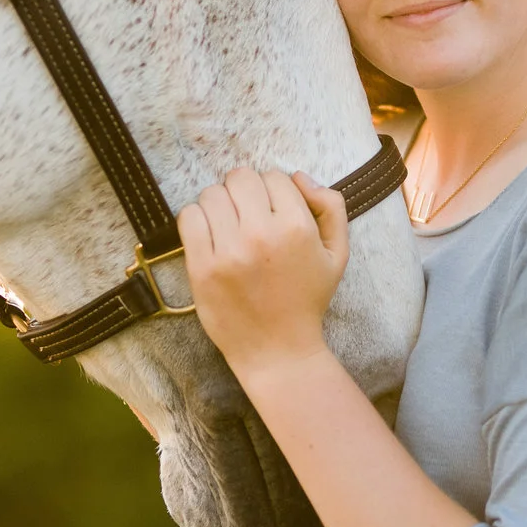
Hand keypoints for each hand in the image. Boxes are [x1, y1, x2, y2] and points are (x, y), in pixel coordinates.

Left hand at [178, 168, 348, 372]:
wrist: (278, 350)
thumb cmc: (307, 300)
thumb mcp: (337, 254)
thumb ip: (330, 207)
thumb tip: (299, 176)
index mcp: (297, 227)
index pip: (274, 176)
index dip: (272, 190)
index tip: (271, 212)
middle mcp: (261, 234)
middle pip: (240, 178)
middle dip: (244, 191)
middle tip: (246, 215)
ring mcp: (228, 251)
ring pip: (212, 193)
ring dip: (219, 204)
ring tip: (228, 226)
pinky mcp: (202, 267)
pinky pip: (189, 218)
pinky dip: (197, 220)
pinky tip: (210, 236)